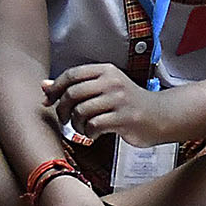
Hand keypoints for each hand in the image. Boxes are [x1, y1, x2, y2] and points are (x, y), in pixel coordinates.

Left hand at [45, 65, 173, 147]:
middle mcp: (113, 82)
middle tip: (65, 119)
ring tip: (83, 128)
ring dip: (76, 125)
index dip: (55, 88)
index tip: (49, 101)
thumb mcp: (104, 89)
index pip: (72, 74)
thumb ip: (76, 86)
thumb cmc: (128, 103)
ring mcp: (119, 100)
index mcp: (107, 71)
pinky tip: (95, 134)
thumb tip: (44, 86)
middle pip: (72, 93)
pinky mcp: (124, 118)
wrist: (160, 116)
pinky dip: (89, 133)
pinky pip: (93, 126)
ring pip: (80, 111)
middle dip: (62, 110)